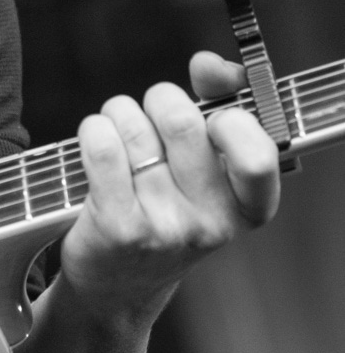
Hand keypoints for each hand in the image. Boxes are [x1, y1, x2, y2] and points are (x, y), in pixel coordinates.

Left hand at [58, 50, 279, 324]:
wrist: (115, 287)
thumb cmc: (161, 213)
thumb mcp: (203, 175)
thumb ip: (217, 108)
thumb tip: (210, 64)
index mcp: (246, 209)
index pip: (258, 153)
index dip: (230, 117)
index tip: (211, 113)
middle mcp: (211, 222)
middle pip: (184, 121)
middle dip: (158, 101)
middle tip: (146, 114)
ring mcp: (165, 228)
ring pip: (134, 128)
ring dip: (117, 116)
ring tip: (115, 135)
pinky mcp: (119, 228)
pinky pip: (103, 148)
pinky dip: (93, 130)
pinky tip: (94, 141)